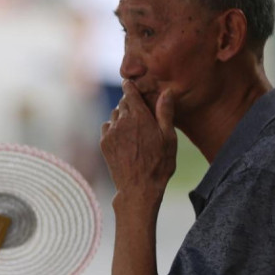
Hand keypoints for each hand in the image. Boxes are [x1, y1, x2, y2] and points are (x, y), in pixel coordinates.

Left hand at [100, 81, 176, 203]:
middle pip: (122, 102)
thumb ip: (165, 113)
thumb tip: (166, 92)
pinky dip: (114, 128)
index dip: (131, 86)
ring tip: (134, 129)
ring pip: (114, 114)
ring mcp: (111, 132)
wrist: (139, 189)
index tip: (133, 86)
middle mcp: (122, 121)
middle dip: (130, 104)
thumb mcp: (169, 138)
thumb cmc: (159, 164)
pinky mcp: (104, 143)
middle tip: (141, 114)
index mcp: (140, 116)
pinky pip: (107, 127)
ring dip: (122, 116)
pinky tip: (124, 138)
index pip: (130, 91)